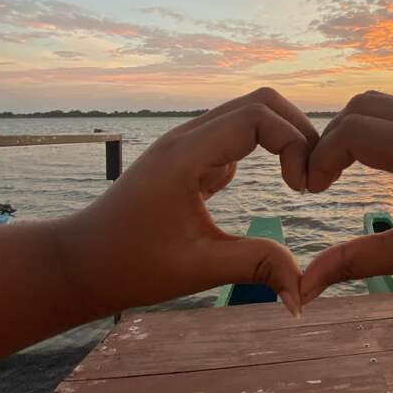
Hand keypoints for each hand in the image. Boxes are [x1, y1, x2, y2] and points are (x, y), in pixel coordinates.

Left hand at [57, 88, 316, 317]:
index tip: (300, 189)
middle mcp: (187, 139)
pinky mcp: (192, 159)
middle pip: (259, 101)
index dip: (292, 144)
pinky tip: (279, 182)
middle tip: (311, 178)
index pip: (256, 116)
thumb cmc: (129, 265)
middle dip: (298, 131)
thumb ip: (256, 267)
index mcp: (185, 156)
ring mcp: (189, 145)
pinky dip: (268, 149)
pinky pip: (239, 136)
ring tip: (300, 180)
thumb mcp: (197, 269)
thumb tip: (303, 291)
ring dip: (284, 137)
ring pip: (250, 113)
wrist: (81, 262)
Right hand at [302, 91, 392, 303]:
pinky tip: (370, 166)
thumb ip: (355, 261)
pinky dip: (376, 132)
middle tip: (318, 182)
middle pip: (363, 107)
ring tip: (338, 173)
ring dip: (352, 133)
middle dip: (331, 140)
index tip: (312, 191)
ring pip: (381, 104)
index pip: (358, 133)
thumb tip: (302, 289)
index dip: (322, 158)